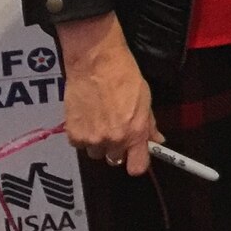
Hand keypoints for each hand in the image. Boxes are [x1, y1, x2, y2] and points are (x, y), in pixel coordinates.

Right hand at [56, 13, 160, 174]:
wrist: (95, 62)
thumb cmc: (124, 75)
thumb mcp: (145, 99)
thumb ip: (149, 124)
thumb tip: (156, 140)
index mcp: (135, 132)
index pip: (137, 167)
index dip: (137, 162)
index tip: (136, 155)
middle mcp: (114, 140)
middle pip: (115, 159)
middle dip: (116, 146)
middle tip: (115, 127)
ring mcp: (92, 139)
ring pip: (96, 152)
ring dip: (98, 141)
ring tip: (99, 119)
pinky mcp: (74, 134)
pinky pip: (79, 144)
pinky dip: (82, 134)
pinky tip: (87, 117)